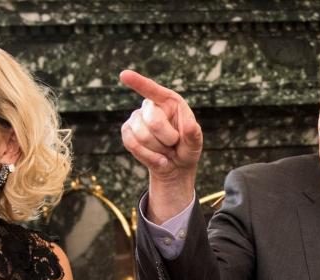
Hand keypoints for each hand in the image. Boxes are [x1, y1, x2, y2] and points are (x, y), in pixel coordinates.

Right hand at [120, 70, 202, 222]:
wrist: (175, 165)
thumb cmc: (186, 148)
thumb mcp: (195, 143)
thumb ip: (194, 134)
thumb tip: (190, 124)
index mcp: (170, 101)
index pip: (152, 89)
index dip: (138, 82)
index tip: (124, 75)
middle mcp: (151, 106)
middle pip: (154, 122)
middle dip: (168, 138)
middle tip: (174, 143)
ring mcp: (136, 118)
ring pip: (142, 136)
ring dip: (158, 149)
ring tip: (166, 150)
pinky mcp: (127, 131)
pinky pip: (131, 144)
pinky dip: (147, 156)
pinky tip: (158, 158)